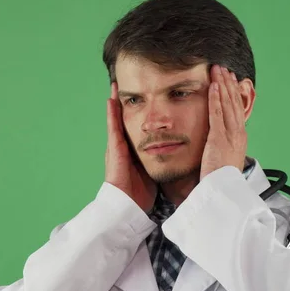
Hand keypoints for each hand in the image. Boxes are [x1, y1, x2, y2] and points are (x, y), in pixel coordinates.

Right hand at [105, 82, 156, 212]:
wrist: (127, 206)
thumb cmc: (141, 193)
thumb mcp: (154, 171)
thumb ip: (161, 161)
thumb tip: (178, 155)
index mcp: (133, 150)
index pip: (136, 126)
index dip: (139, 111)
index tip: (143, 96)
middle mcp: (122, 145)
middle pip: (124, 118)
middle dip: (125, 102)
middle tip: (125, 84)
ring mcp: (115, 146)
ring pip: (116, 119)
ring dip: (116, 102)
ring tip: (116, 85)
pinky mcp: (113, 149)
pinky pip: (113, 127)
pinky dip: (111, 113)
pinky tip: (111, 99)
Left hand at [200, 65, 246, 179]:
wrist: (223, 191)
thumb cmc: (220, 177)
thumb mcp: (223, 156)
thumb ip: (222, 144)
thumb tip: (216, 137)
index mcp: (240, 137)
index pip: (236, 109)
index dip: (233, 92)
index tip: (230, 79)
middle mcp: (238, 133)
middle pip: (234, 103)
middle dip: (228, 83)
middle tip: (223, 68)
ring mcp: (230, 135)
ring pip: (227, 104)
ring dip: (222, 85)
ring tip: (218, 70)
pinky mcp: (219, 139)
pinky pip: (217, 115)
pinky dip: (216, 99)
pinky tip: (214, 86)